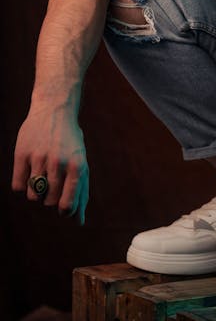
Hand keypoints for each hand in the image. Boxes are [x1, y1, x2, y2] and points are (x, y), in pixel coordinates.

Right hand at [12, 104, 88, 224]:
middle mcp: (58, 162)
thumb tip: (79, 222)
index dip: (64, 211)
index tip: (63, 206)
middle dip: (50, 198)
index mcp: (77, 166)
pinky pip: (18, 186)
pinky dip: (22, 185)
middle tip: (53, 182)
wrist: (54, 110)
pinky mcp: (22, 154)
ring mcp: (39, 157)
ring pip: (33, 195)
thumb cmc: (70, 143)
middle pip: (49, 202)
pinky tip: (29, 172)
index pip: (67, 205)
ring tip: (41, 176)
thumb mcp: (80, 162)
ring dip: (36, 192)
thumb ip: (81, 192)